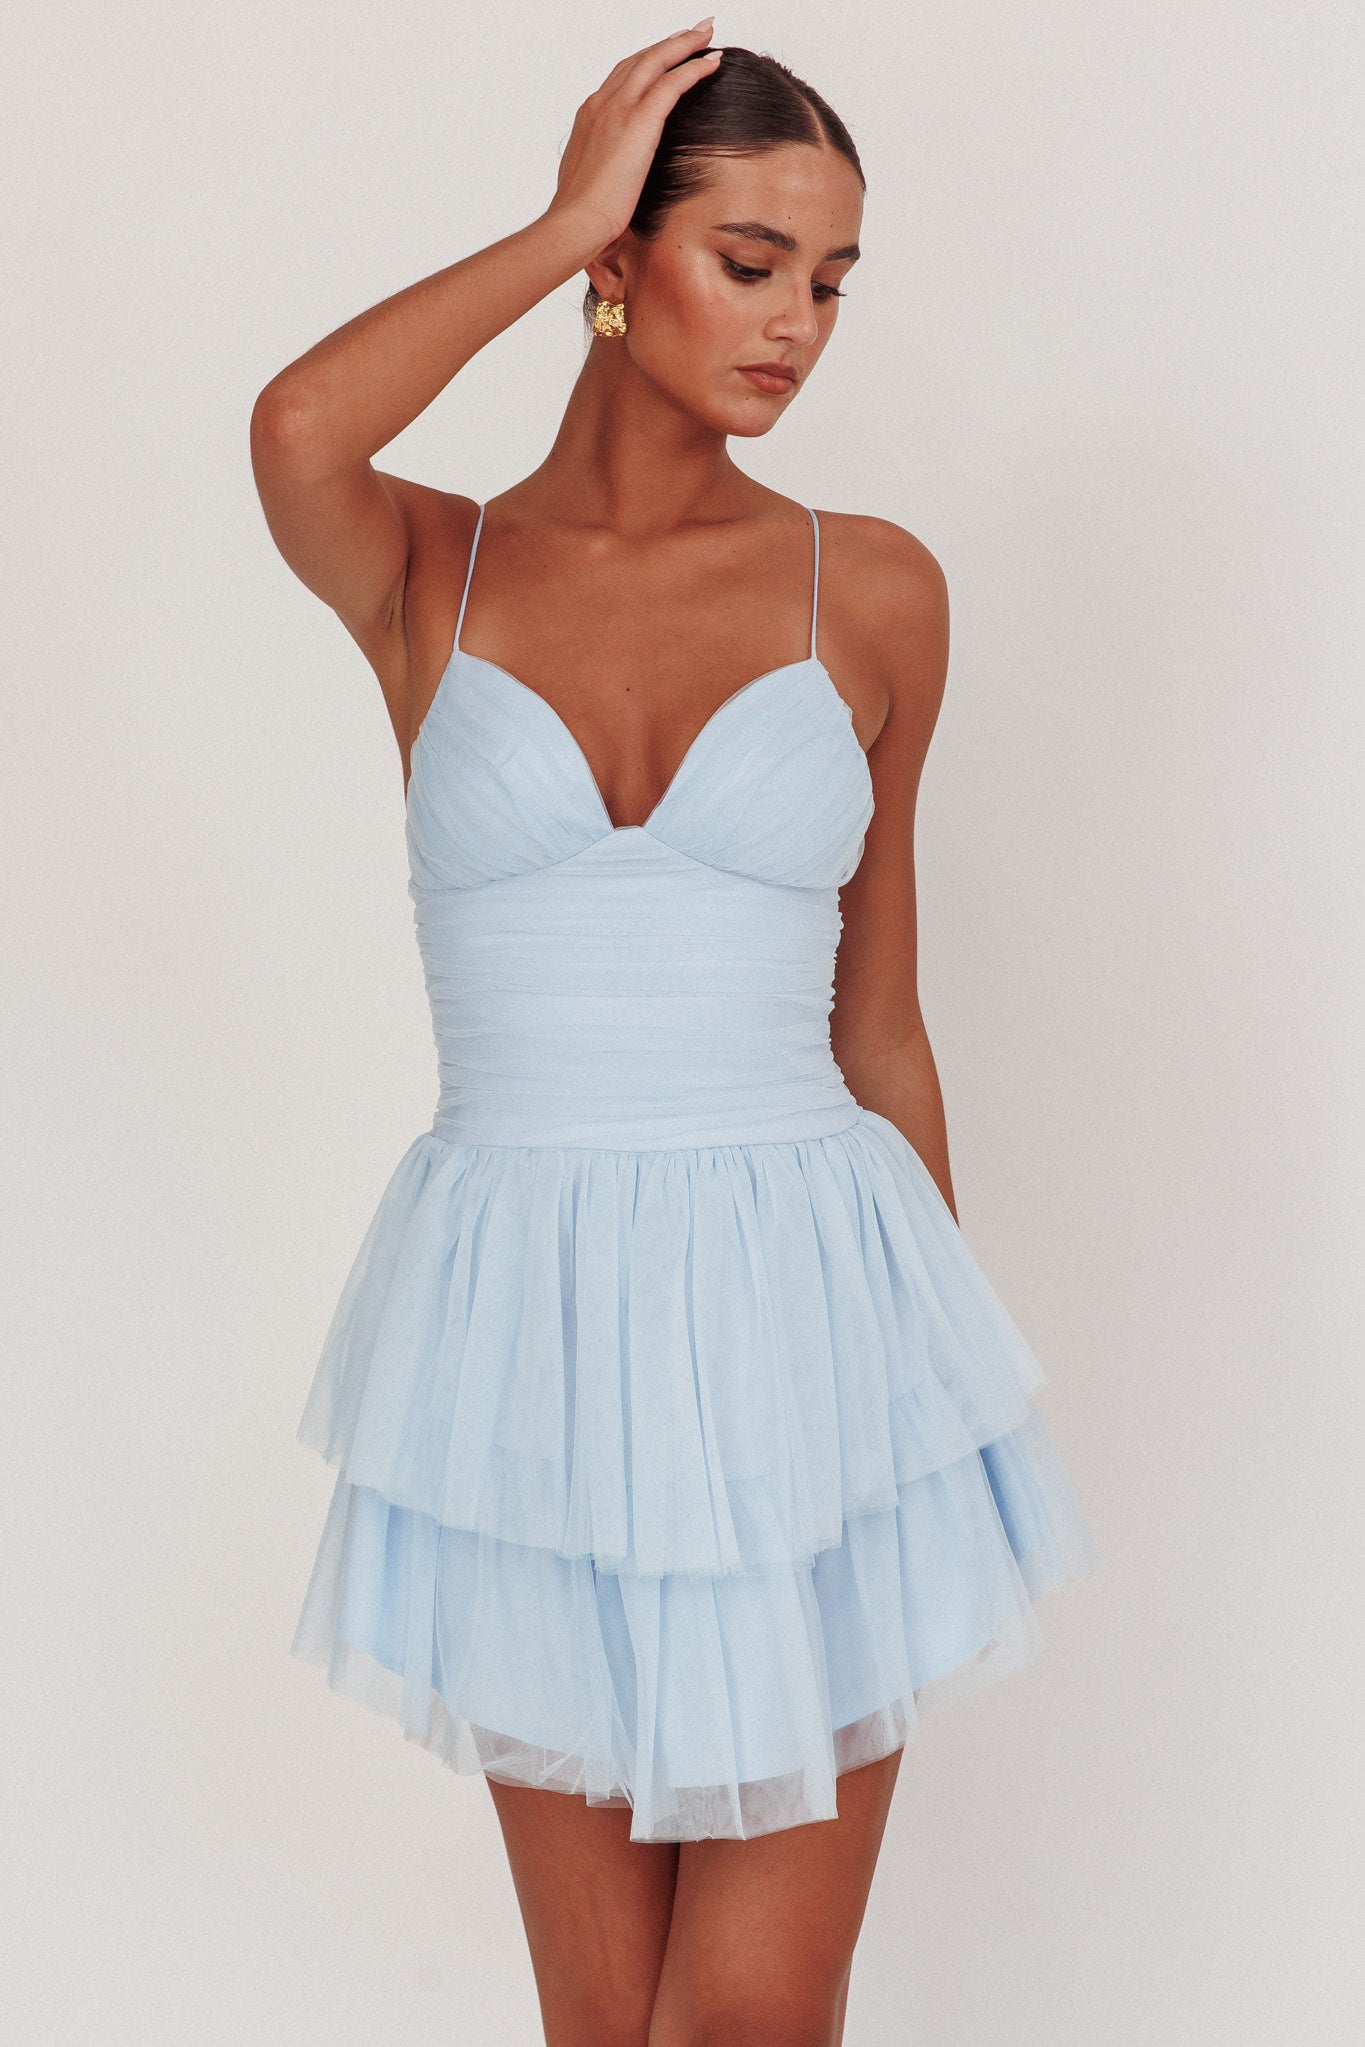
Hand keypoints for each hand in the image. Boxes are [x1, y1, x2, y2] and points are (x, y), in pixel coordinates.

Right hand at [546, 22, 720, 253]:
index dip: (646, 61)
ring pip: (657, 60)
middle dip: (669, 43)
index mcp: (590, 116)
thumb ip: (602, 165)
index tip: (665, 54)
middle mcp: (602, 103)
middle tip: (693, 32)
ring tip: (707, 34)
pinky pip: (672, 83)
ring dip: (685, 44)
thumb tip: (611, 174)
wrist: (576, 222)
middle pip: (640, 59)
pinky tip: (712, 62)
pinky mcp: (639, 121)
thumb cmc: (581, 215)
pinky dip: (694, 68)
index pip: (622, 76)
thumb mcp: (590, 181)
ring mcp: (619, 109)